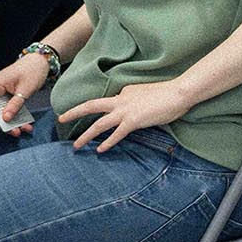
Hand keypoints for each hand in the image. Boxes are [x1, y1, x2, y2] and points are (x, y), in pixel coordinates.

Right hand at [0, 54, 48, 133]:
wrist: (41, 62)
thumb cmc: (32, 71)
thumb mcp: (25, 90)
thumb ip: (14, 104)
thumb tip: (5, 119)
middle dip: (3, 123)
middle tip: (15, 132)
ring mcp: (1, 94)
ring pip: (2, 112)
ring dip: (12, 122)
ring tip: (23, 130)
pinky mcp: (8, 97)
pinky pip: (9, 109)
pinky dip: (17, 117)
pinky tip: (26, 124)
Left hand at [59, 80, 192, 152]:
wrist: (179, 92)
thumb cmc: (169, 93)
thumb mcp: (148, 93)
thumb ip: (138, 100)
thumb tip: (136, 111)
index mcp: (125, 92)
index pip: (111, 101)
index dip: (110, 110)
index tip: (111, 117)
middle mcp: (121, 100)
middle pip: (92, 106)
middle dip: (75, 112)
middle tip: (61, 118)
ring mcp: (126, 111)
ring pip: (99, 124)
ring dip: (86, 135)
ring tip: (76, 145)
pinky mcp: (133, 121)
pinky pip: (116, 135)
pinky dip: (107, 142)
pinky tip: (100, 150)